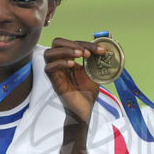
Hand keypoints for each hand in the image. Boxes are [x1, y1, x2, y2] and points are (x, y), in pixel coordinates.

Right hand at [44, 38, 107, 153]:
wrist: (85, 110)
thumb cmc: (88, 92)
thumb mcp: (93, 72)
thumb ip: (95, 60)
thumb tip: (104, 47)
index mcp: (69, 59)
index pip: (71, 43)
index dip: (86, 43)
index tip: (101, 50)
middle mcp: (60, 63)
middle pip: (56, 43)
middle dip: (72, 43)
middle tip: (86, 52)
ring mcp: (56, 72)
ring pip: (49, 53)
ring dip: (65, 50)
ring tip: (80, 55)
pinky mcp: (54, 82)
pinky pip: (49, 68)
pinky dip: (60, 63)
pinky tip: (72, 65)